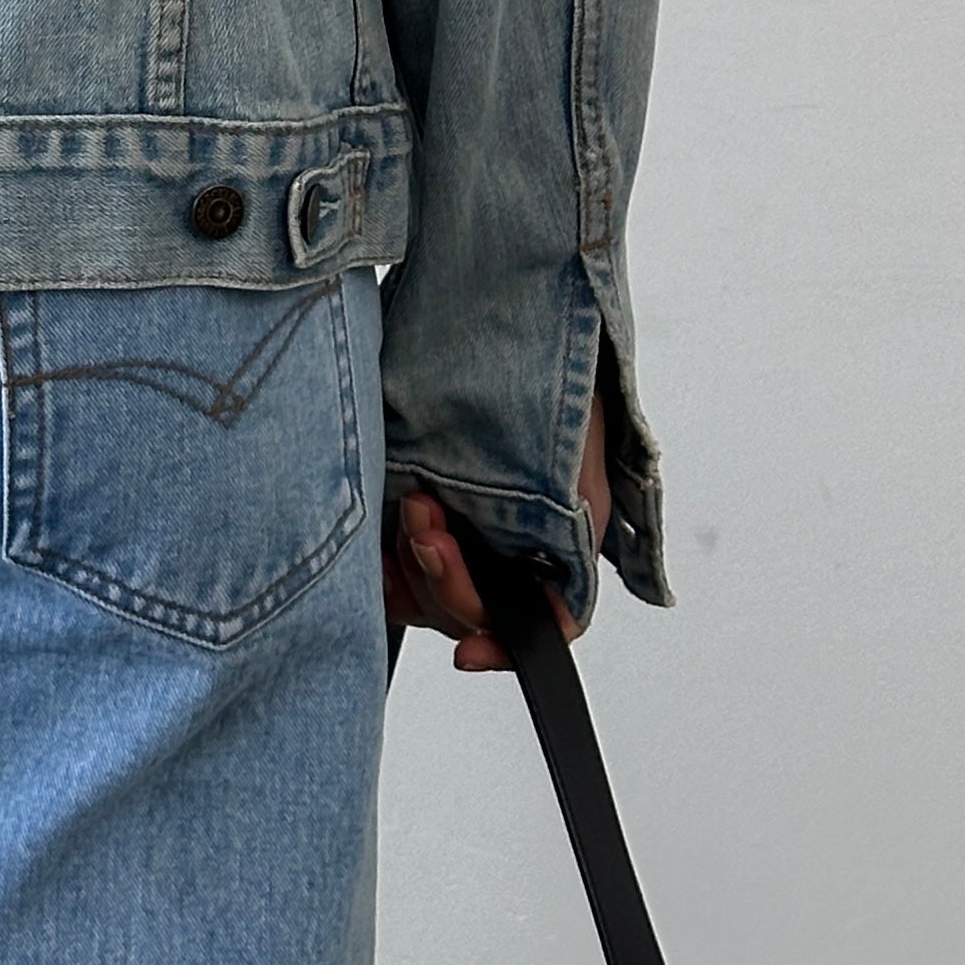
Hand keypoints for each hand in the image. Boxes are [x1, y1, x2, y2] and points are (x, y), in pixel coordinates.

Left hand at [385, 392, 613, 671]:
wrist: (504, 314)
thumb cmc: (551, 384)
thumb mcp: (578, 471)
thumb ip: (564, 539)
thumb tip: (554, 615)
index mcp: (559, 549)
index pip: (537, 628)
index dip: (502, 647)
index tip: (468, 650)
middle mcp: (511, 549)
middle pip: (473, 612)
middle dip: (442, 575)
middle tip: (426, 514)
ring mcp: (466, 530)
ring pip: (430, 591)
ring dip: (412, 559)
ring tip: (413, 500)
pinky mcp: (425, 506)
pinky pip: (397, 561)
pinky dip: (387, 555)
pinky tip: (386, 524)